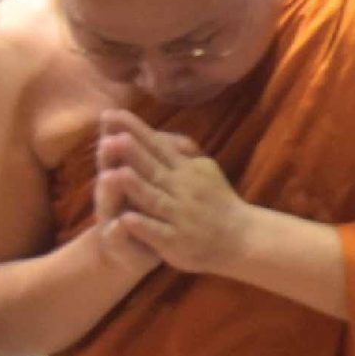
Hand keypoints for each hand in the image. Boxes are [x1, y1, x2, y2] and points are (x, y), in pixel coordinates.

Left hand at [96, 109, 255, 275]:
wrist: (242, 238)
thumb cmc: (218, 203)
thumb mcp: (205, 171)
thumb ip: (183, 154)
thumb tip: (163, 133)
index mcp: (187, 170)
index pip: (158, 146)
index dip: (136, 131)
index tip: (112, 114)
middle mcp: (183, 189)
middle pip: (154, 169)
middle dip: (133, 154)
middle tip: (111, 137)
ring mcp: (179, 216)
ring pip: (154, 199)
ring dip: (136, 187)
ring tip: (115, 173)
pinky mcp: (175, 241)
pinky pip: (157, 232)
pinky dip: (142, 225)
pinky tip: (125, 219)